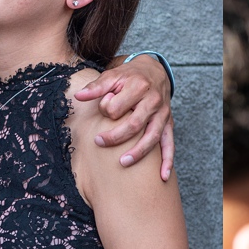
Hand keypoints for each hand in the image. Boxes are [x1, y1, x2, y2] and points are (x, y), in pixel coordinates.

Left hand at [75, 55, 173, 178]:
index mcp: (139, 87)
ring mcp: (163, 114)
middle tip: (99, 142)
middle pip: (135, 124)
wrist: (155, 71)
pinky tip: (163, 176)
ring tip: (123, 163)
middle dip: (116, 137)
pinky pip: (170, 144)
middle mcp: (153, 101)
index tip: (103, 109)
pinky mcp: (169, 124)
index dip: (106, 110)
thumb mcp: (112, 75)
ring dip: (138, 152)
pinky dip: (168, 161)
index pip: (118, 108)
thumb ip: (96, 87)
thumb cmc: (130, 76)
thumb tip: (78, 96)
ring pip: (152, 137)